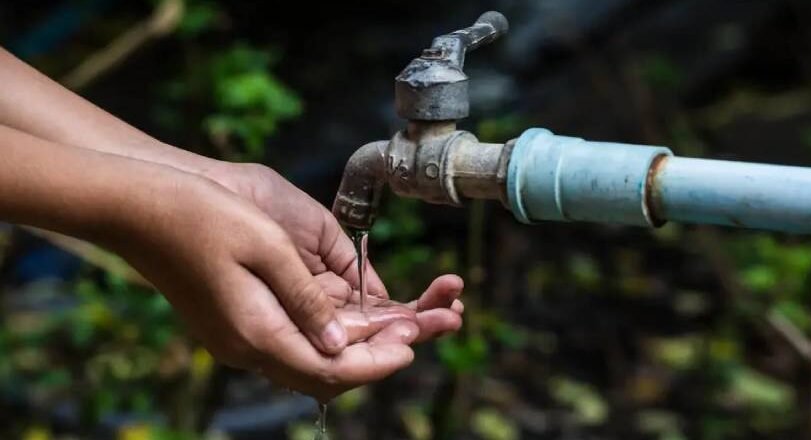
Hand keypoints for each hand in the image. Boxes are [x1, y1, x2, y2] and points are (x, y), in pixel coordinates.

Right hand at [108, 162, 457, 399]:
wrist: (137, 206)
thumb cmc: (199, 214)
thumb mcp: (264, 246)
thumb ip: (307, 299)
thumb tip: (342, 342)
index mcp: (256, 332)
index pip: (331, 369)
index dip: (379, 360)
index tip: (416, 343)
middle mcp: (250, 345)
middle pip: (330, 369)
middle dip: (384, 350)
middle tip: (431, 325)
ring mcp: (242, 335)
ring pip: (317, 355)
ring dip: (366, 339)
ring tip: (413, 316)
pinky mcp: (239, 320)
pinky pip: (298, 337)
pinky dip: (337, 328)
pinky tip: (364, 309)